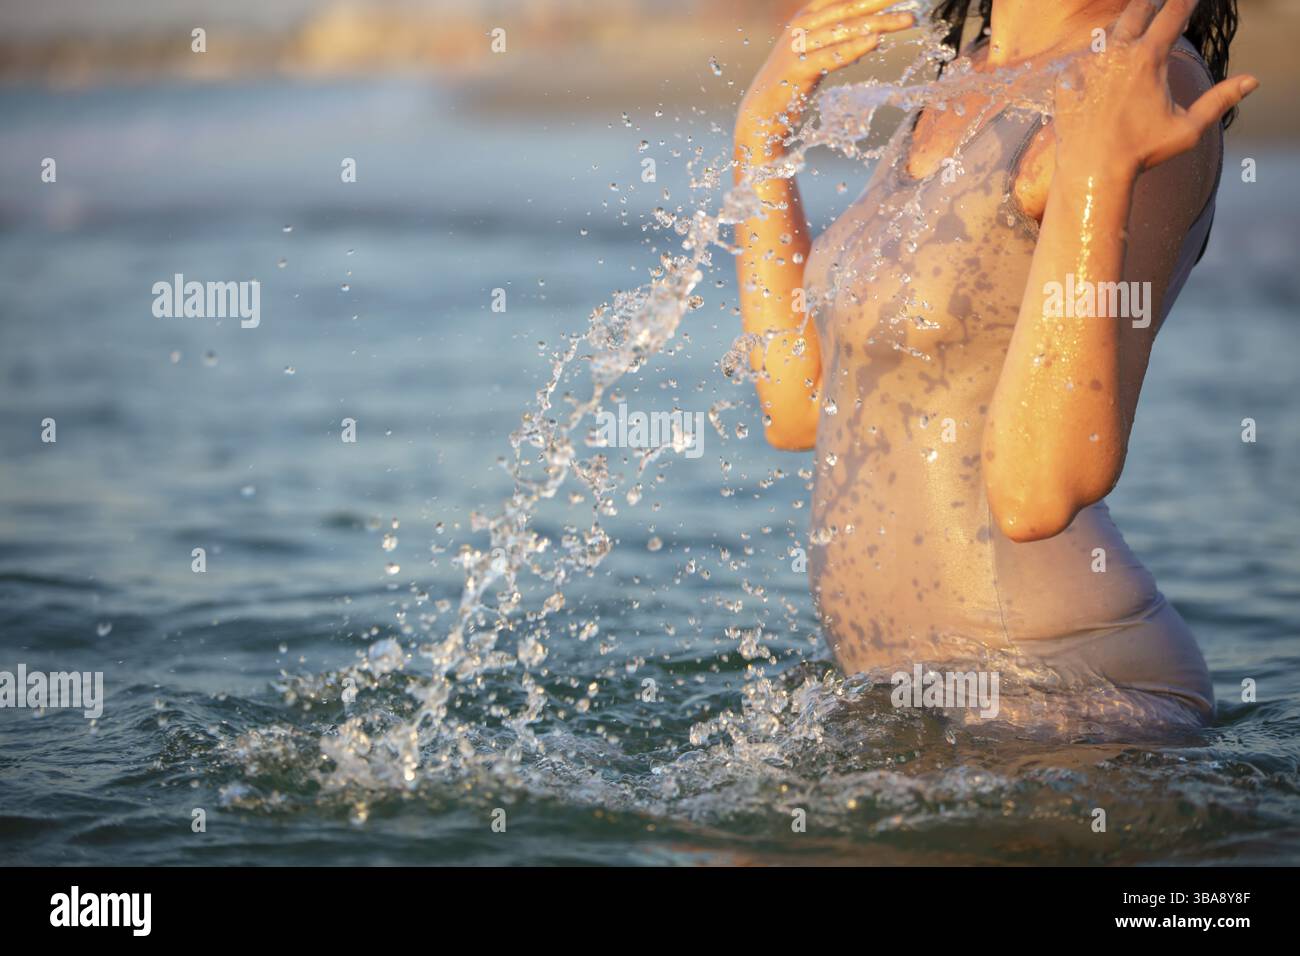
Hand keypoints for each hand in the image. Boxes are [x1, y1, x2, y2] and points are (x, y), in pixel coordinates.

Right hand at [738, 0, 915, 142]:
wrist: (762, 112)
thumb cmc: (792, 82)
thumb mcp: (815, 51)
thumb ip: (839, 37)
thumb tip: (873, 31)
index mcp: (806, 15)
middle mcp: (802, 25)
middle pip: (849, 7)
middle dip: (881, 0)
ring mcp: (798, 47)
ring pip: (845, 30)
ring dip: (879, 23)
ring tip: (908, 19)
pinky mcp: (797, 71)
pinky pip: (831, 56)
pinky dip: (854, 48)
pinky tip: (876, 42)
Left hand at [1052, 0, 1257, 177]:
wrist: (1092, 171)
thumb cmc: (1142, 153)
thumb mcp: (1188, 129)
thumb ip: (1219, 100)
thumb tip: (1252, 81)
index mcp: (1148, 59)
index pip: (1174, 13)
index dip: (1186, 0)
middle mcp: (1117, 54)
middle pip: (1136, 10)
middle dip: (1150, 3)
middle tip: (1159, 3)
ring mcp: (1088, 65)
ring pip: (1108, 33)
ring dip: (1122, 30)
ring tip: (1131, 35)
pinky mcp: (1067, 79)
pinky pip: (1081, 59)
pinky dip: (1093, 59)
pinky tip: (1099, 69)